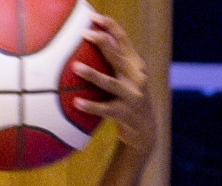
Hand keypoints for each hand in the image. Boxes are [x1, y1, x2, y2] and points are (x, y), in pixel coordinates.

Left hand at [74, 14, 155, 156]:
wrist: (145, 131)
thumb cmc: (129, 98)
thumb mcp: (127, 77)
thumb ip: (115, 59)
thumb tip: (97, 35)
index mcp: (136, 65)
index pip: (124, 40)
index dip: (110, 26)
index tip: (93, 17)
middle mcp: (138, 79)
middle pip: (118, 57)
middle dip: (102, 44)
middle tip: (84, 34)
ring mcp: (134, 97)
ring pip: (111, 83)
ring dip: (93, 75)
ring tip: (75, 67)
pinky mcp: (127, 115)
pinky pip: (106, 109)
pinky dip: (91, 106)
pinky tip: (76, 102)